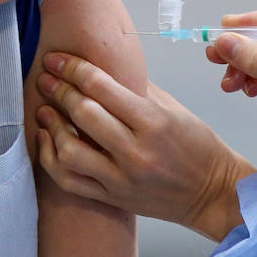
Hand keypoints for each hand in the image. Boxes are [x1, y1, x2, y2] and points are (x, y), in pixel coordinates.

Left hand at [32, 53, 255, 241]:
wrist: (212, 192)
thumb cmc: (196, 144)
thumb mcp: (172, 107)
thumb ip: (135, 88)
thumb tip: (100, 67)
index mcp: (153, 121)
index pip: (101, 87)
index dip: (72, 68)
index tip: (55, 59)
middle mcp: (135, 151)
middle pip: (83, 114)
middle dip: (58, 90)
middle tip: (45, 77)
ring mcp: (121, 179)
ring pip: (70, 151)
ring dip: (51, 126)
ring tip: (44, 109)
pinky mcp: (112, 198)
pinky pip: (69, 180)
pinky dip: (51, 158)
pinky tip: (47, 140)